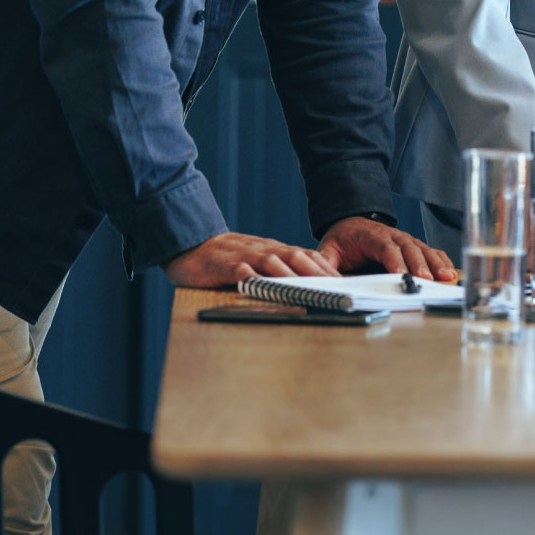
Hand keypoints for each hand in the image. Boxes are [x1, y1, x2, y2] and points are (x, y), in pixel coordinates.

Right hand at [162, 232, 337, 287]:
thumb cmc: (226, 258)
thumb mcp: (256, 259)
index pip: (305, 255)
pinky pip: (242, 273)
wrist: (190, 244)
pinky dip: (255, 280)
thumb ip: (278, 268)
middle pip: (295, 256)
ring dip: (292, 275)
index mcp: (273, 249)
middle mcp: (263, 250)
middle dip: (317, 272)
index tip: (345, 283)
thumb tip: (307, 282)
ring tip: (310, 289)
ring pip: (272, 262)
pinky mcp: (224, 266)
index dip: (326, 268)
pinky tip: (266, 289)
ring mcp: (244, 256)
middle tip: (336, 288)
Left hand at [317, 216, 457, 281]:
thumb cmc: (343, 239)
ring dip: (434, 263)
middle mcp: (392, 235)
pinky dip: (441, 259)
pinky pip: (430, 250)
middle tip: (425, 280)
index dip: (394, 260)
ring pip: (422, 249)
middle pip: (408, 248)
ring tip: (446, 277)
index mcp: (370, 235)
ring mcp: (405, 239)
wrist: (352, 222)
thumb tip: (323, 280)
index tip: (400, 275)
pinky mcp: (413, 245)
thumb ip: (325, 263)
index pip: (384, 247)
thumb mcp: (328, 249)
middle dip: (418, 264)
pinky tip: (450, 271)